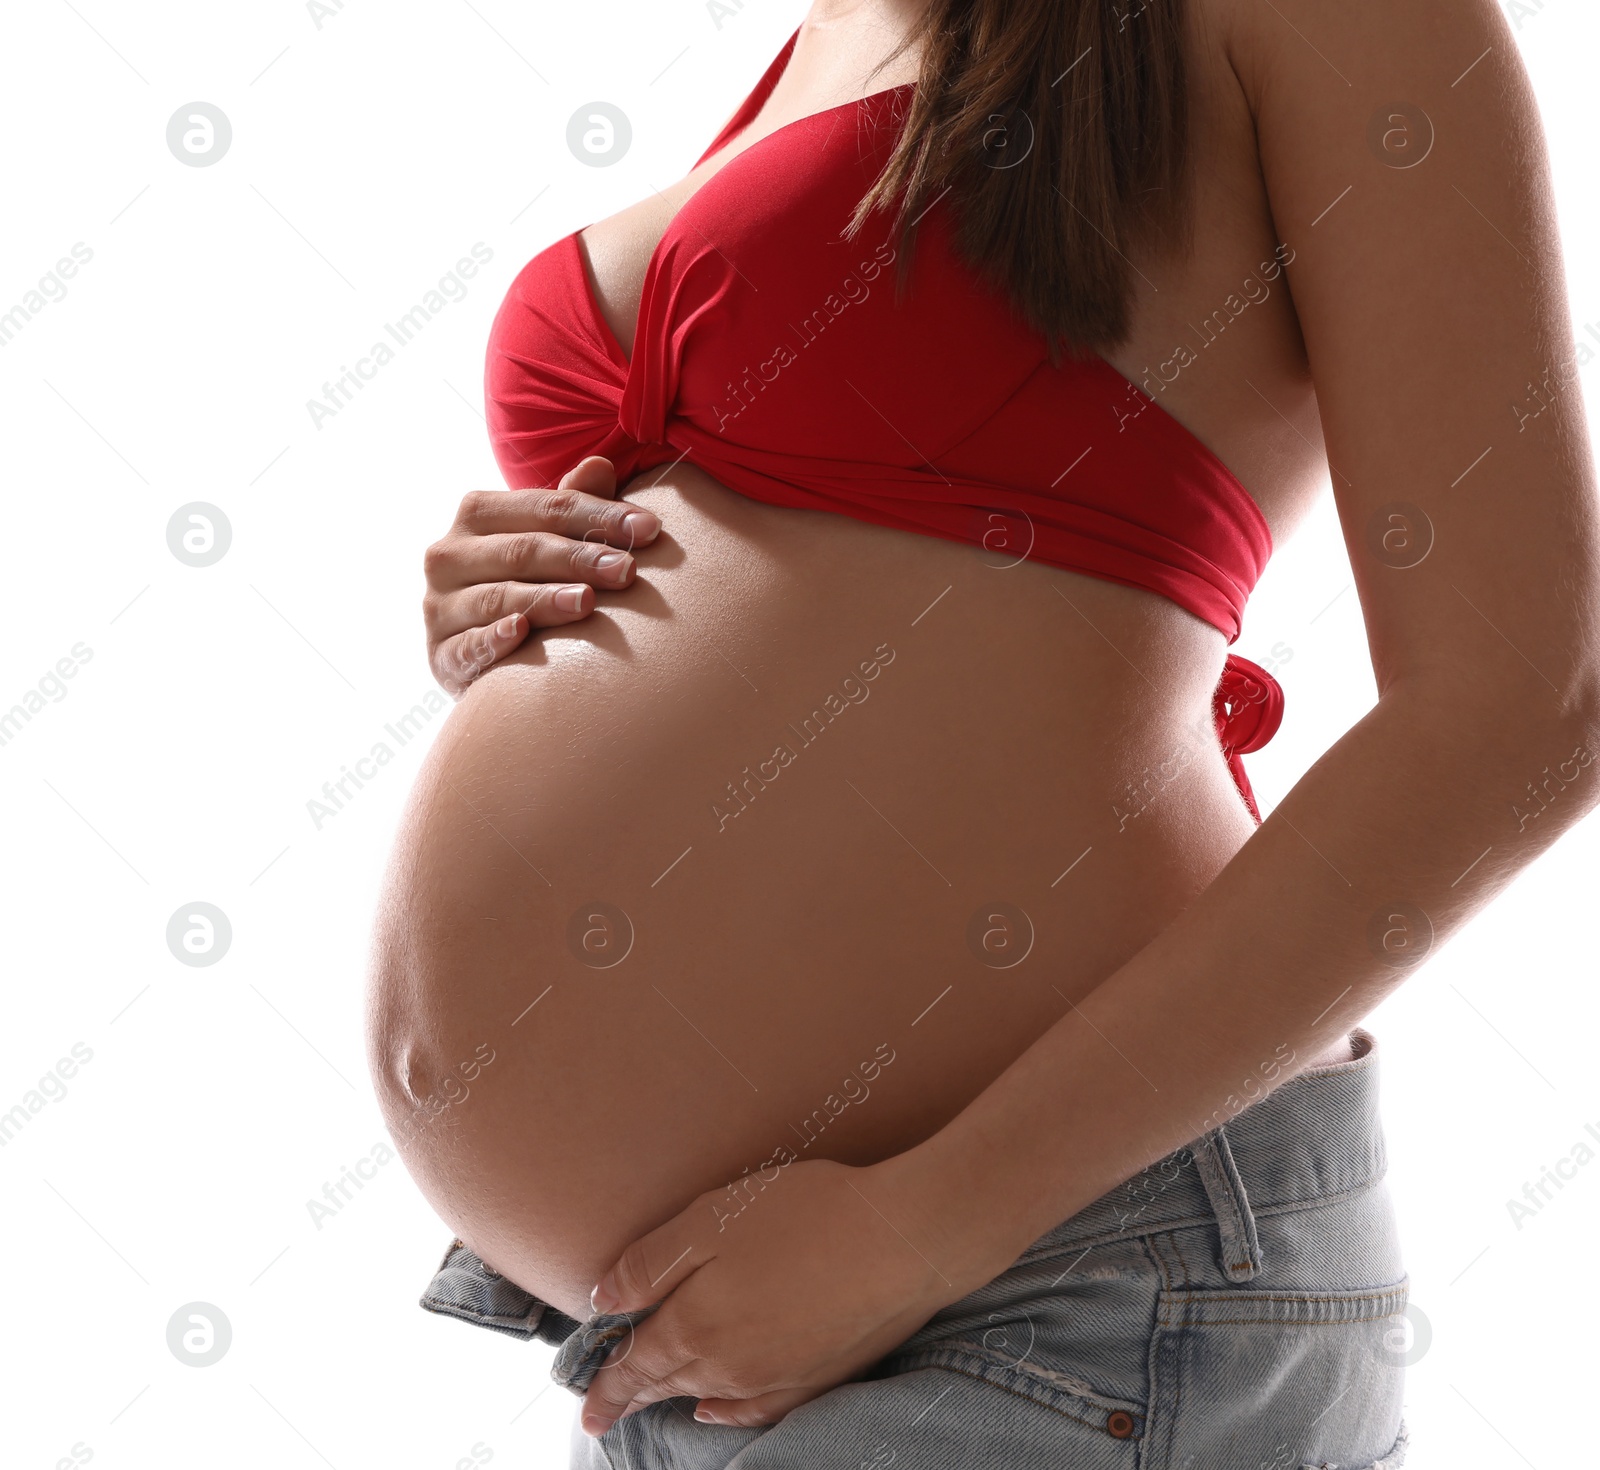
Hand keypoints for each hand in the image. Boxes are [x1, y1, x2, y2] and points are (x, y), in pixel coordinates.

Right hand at [423, 456, 659, 695]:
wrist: (477, 645)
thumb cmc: (526, 580)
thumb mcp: (548, 538)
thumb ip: (571, 505)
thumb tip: (600, 464)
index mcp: (477, 513)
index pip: (544, 508)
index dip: (598, 515)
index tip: (648, 529)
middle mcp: (449, 554)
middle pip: (522, 551)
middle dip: (579, 558)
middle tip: (627, 570)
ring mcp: (440, 605)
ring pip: (497, 597)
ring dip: (544, 599)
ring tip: (588, 602)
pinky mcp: (440, 653)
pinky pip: (466, 645)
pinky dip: (492, 638)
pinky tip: (521, 633)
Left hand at [578, 1157, 981, 1437]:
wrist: (904, 1240)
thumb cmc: (805, 1215)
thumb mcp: (712, 1219)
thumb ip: (652, 1262)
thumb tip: (602, 1301)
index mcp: (694, 1327)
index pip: (635, 1364)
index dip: (606, 1385)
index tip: (584, 1408)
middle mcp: (729, 1366)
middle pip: (667, 1384)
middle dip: (632, 1396)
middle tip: (603, 1414)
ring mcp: (776, 1377)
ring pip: (708, 1396)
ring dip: (675, 1399)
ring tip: (652, 1401)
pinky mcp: (818, 1375)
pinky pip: (755, 1408)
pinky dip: (727, 1412)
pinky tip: (717, 1410)